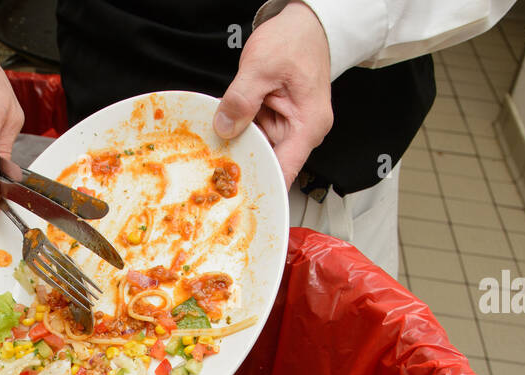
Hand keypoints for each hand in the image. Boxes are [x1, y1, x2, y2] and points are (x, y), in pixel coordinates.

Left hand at [213, 2, 332, 185]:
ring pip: (261, 150)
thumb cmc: (295, 41)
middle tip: (216, 172)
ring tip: (218, 148)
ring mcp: (291, 128)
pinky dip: (243, 134)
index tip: (240, 198)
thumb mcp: (261, 66)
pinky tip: (228, 130)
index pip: (284, 170)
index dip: (261, 185)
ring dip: (240, 149)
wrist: (306, 26)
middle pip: (270, 164)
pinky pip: (258, 136)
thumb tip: (226, 126)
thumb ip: (241, 99)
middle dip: (243, 167)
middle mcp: (303, 132)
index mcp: (308, 125)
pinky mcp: (279, 121)